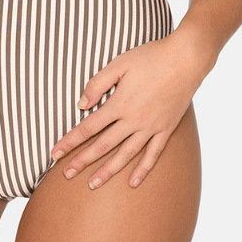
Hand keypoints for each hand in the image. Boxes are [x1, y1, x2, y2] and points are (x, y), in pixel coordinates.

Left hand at [49, 35, 211, 189]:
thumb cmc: (151, 57)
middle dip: (82, 161)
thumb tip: (81, 104)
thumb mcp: (119, 64)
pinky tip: (133, 183)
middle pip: (103, 145)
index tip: (55, 153)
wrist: (186, 59)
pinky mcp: (166, 128)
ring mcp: (151, 127)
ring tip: (93, 184)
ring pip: (126, 155)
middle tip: (66, 174)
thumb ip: (97, 84)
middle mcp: (134, 120)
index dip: (70, 141)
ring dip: (108, 171)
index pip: (88, 128)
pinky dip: (143, 169)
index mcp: (119, 104)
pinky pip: (153, 154)